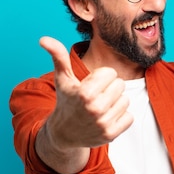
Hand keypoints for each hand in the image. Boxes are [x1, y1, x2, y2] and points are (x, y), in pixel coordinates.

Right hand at [36, 36, 132, 173]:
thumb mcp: (63, 79)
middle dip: (109, 88)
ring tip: (100, 107)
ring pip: (126, 100)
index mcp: (85, 93)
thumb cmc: (66, 101)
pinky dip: (120, 117)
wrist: (64, 133)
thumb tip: (44, 39)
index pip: (111, 73)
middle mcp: (95, 109)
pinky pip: (129, 117)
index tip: (91, 85)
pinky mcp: (111, 135)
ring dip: (115, 102)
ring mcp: (104, 123)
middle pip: (120, 85)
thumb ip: (58, 56)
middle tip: (96, 96)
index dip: (101, 77)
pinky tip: (106, 118)